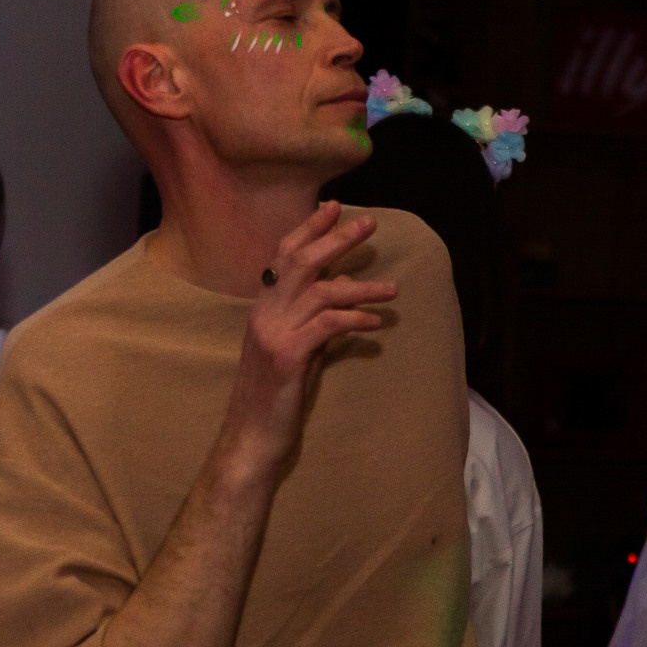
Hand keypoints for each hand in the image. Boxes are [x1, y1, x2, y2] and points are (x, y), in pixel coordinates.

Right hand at [230, 201, 397, 463]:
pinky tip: (378, 322)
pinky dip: (355, 318)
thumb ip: (317, 320)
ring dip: (363, 287)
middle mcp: (265, 314)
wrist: (252, 438)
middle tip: (369, 223)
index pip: (284, 256)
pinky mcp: (287, 356)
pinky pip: (327, 325)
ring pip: (321, 291)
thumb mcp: (300, 351)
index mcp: (264, 309)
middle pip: (302, 262)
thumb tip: (346, 288)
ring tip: (395, 289)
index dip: (308, 229)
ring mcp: (273, 333)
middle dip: (337, 239)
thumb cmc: (276, 398)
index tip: (333, 207)